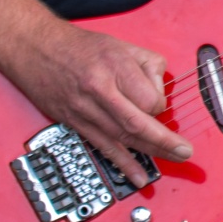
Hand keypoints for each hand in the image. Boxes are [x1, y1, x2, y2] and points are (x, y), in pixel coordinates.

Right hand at [0, 19, 189, 186]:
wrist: (36, 50)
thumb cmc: (82, 47)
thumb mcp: (124, 45)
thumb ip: (149, 67)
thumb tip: (161, 93)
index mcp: (115, 68)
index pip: (149, 99)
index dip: (161, 106)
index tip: (161, 104)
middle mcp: (99, 91)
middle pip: (137, 123)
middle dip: (165, 141)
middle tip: (185, 151)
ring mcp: (84, 110)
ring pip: (122, 138)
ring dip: (149, 153)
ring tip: (172, 160)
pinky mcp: (75, 122)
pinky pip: (102, 146)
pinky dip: (122, 163)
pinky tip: (137, 176)